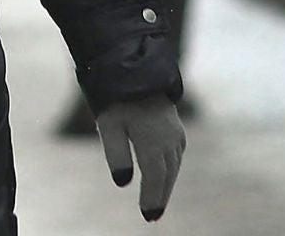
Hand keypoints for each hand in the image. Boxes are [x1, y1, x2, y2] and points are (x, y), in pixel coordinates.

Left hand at [95, 96, 185, 221]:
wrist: (135, 69)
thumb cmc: (116, 98)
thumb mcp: (109, 125)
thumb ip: (116, 154)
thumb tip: (123, 182)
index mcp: (153, 142)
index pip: (154, 178)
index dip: (152, 198)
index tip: (147, 216)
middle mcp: (169, 140)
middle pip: (166, 175)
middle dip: (160, 196)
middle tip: (153, 216)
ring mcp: (175, 133)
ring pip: (173, 166)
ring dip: (166, 184)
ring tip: (157, 201)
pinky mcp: (176, 128)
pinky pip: (176, 156)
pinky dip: (170, 169)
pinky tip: (164, 175)